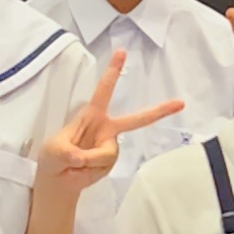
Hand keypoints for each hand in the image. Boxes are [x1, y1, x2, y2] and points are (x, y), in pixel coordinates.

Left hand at [36, 47, 185, 199]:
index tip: (122, 52)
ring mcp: (111, 146)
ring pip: (107, 153)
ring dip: (88, 160)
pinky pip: (105, 165)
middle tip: (180, 103)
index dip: (113, 72)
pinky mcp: (111, 162)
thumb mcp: (54, 151)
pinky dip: (90, 170)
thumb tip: (81, 157)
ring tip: (74, 163)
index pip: (104, 90)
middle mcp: (106, 128)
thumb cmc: (53, 157)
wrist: (59, 180)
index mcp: (92, 115)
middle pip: (136, 119)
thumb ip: (68, 152)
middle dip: (159, 111)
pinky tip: (82, 170)